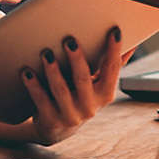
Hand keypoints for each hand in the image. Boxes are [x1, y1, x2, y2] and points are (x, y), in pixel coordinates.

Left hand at [20, 26, 134, 144]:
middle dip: (76, 59)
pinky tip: (27, 71)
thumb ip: (112, 65)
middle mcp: (90, 107)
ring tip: (45, 53)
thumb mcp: (97, 84)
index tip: (114, 31)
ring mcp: (70, 115)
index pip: (112, 69)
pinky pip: (41, 101)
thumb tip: (132, 43)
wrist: (56, 127)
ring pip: (61, 90)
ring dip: (53, 70)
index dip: (114, 50)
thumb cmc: (79, 96)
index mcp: (105, 94)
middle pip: (83, 80)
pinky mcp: (51, 121)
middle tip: (69, 40)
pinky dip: (34, 85)